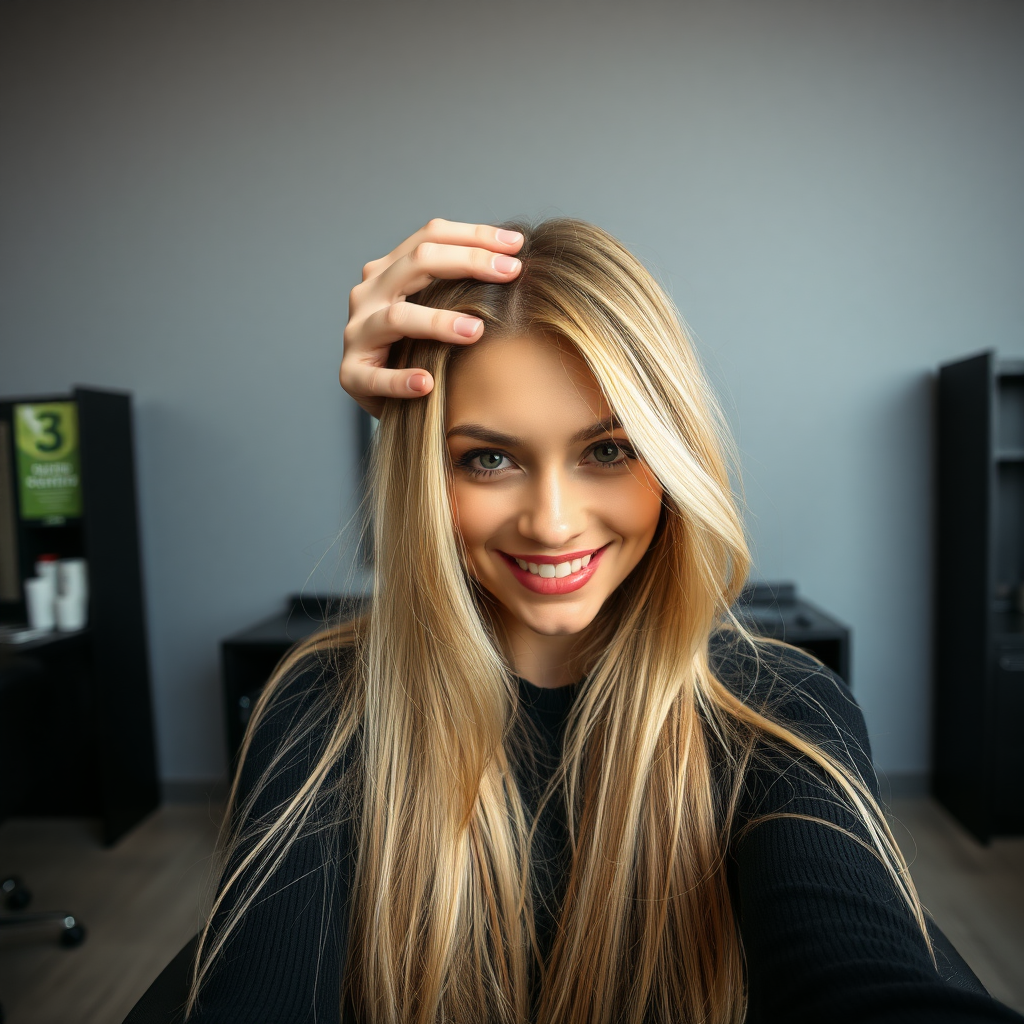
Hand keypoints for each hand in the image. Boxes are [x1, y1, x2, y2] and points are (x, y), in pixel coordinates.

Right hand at [341, 218, 524, 416]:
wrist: (385, 395)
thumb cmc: (418, 346)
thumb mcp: (436, 305)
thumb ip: (460, 284)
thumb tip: (515, 258)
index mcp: (389, 270)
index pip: (430, 238)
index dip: (474, 236)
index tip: (517, 246)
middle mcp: (369, 293)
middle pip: (416, 263)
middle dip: (468, 262)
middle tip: (511, 273)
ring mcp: (357, 332)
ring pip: (397, 317)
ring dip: (438, 321)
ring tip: (476, 331)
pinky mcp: (351, 374)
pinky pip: (375, 377)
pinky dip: (401, 379)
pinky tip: (427, 383)